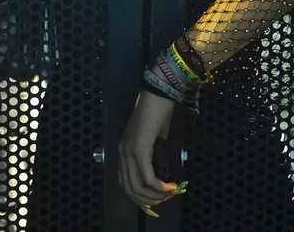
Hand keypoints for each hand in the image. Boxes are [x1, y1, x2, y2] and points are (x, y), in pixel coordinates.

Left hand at [118, 91, 180, 212]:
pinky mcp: (139, 149)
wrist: (159, 93)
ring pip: (137, 186)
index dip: (140, 196)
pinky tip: (171, 187)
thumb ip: (154, 157)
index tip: (157, 201)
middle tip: (167, 199)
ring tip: (171, 194)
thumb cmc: (158, 113)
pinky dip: (159, 186)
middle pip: (129, 188)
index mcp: (124, 151)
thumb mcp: (155, 140)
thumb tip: (162, 176)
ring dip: (156, 195)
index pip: (125, 183)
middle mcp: (122, 153)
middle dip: (149, 199)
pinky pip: (146, 177)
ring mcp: (129, 151)